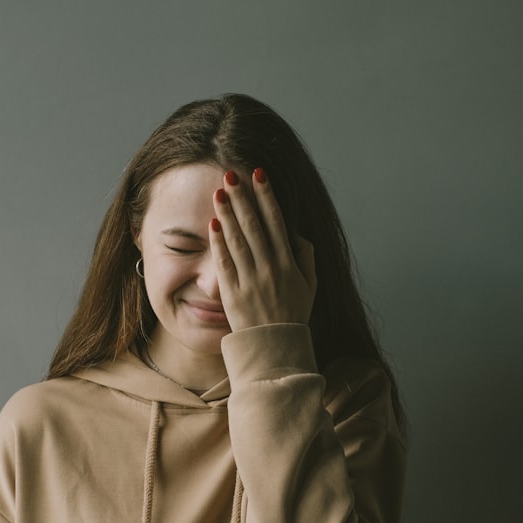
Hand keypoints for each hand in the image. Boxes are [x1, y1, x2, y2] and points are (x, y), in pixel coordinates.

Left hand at [208, 168, 316, 331]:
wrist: (275, 347)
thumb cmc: (292, 315)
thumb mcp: (309, 286)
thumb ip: (306, 257)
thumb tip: (297, 233)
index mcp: (289, 263)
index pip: (276, 221)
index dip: (267, 196)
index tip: (259, 174)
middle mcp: (270, 268)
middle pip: (254, 225)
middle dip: (243, 197)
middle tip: (232, 174)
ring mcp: (251, 280)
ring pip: (238, 240)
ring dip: (228, 213)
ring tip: (219, 192)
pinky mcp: (233, 293)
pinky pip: (225, 263)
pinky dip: (218, 242)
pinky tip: (213, 223)